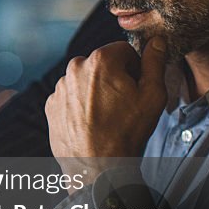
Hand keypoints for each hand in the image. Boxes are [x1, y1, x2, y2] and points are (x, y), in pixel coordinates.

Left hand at [45, 37, 166, 185]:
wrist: (96, 167)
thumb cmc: (126, 132)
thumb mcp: (152, 95)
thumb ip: (154, 62)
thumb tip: (157, 41)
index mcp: (100, 60)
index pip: (123, 51)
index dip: (135, 68)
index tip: (136, 87)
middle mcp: (74, 68)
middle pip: (102, 64)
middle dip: (113, 78)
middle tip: (123, 104)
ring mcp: (60, 87)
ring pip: (84, 81)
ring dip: (95, 91)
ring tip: (106, 116)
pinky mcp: (51, 105)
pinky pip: (70, 97)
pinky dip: (80, 105)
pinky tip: (91, 123)